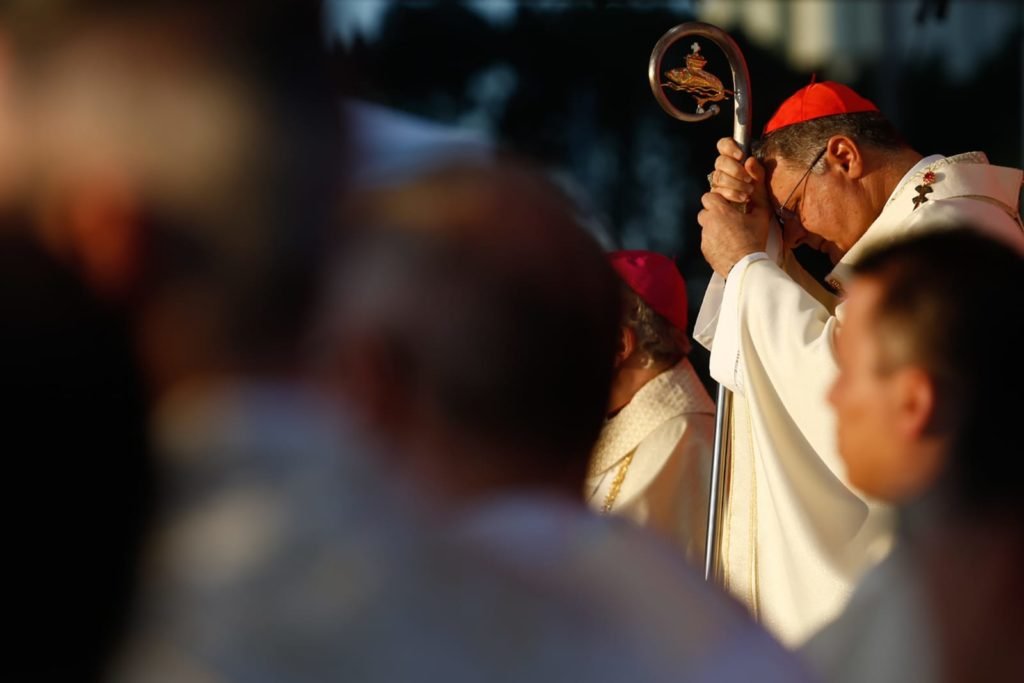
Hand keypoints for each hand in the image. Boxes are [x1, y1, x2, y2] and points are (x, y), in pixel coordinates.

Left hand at [698, 138, 774, 276]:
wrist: (747, 267)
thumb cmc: (754, 238)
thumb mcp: (761, 211)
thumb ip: (757, 185)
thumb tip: (750, 161)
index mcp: (719, 210)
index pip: (710, 196)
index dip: (720, 200)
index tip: (731, 206)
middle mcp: (707, 222)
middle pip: (706, 211)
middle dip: (716, 213)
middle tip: (732, 220)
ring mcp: (704, 237)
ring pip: (706, 226)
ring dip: (715, 227)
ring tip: (731, 234)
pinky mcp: (705, 250)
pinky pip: (708, 241)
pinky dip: (715, 241)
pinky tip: (729, 246)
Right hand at [708, 137, 767, 205]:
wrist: (760, 215)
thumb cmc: (761, 196)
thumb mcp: (763, 182)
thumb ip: (757, 171)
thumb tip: (749, 160)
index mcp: (735, 160)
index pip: (723, 145)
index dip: (729, 147)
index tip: (741, 156)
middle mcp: (724, 170)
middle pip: (720, 161)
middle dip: (735, 170)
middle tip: (748, 179)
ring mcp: (719, 183)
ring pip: (718, 177)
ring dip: (735, 184)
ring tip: (749, 191)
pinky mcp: (715, 196)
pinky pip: (717, 192)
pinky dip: (732, 194)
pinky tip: (743, 198)